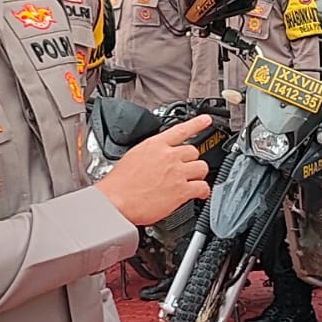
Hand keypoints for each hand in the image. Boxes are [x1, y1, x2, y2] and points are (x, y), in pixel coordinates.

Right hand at [95, 115, 211, 224]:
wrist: (115, 201)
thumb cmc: (119, 184)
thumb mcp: (133, 157)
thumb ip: (151, 154)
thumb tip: (158, 157)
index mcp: (155, 145)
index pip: (181, 130)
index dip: (197, 124)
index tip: (206, 120)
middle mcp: (168, 156)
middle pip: (193, 151)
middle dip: (191, 161)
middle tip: (186, 169)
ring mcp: (177, 173)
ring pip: (202, 167)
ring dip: (198, 174)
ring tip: (193, 180)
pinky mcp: (181, 190)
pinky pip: (202, 187)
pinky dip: (203, 191)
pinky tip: (200, 194)